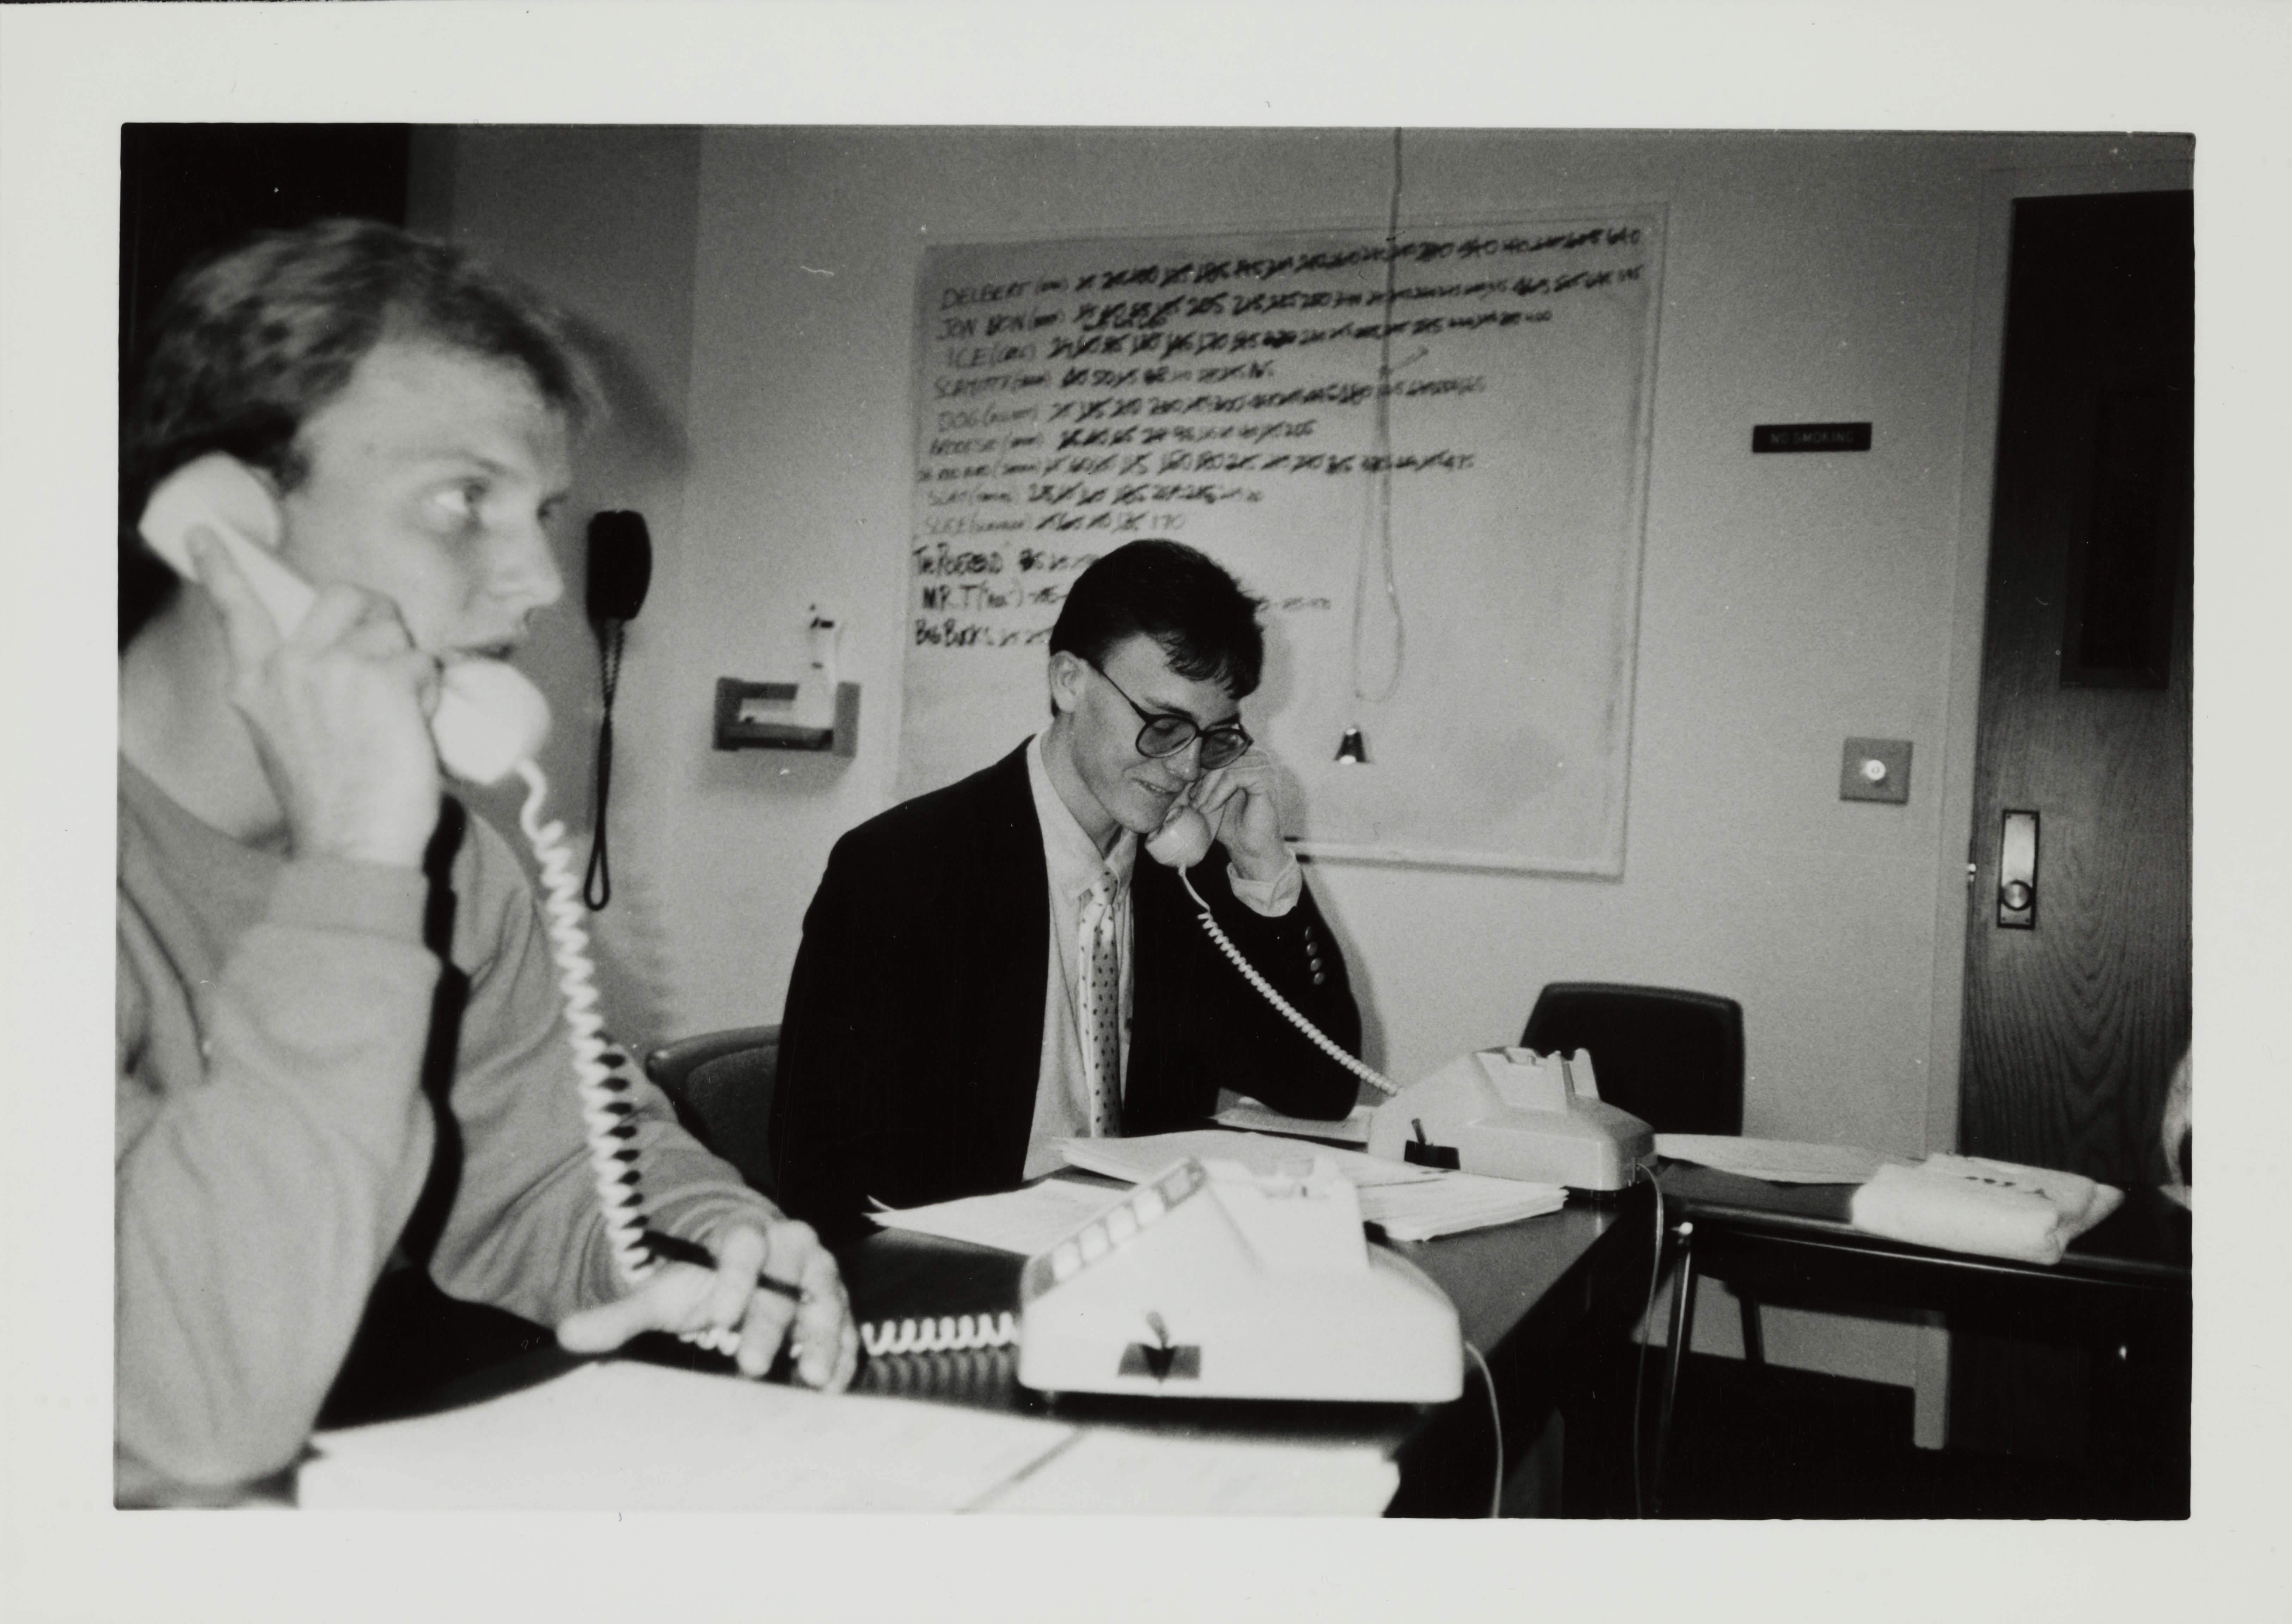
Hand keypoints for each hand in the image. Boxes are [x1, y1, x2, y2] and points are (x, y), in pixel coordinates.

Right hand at [194, 532, 441, 868]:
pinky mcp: (385, 677)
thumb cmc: (333, 800)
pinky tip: (417, 725)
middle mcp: (289, 665)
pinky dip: (432, 689)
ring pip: (393, 630)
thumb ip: (303, 693)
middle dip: (377, 613)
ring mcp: (336, 667)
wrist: (352, 842)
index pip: (236, 611)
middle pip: (343, 595)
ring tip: (400, 714)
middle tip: (389, 652)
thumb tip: (351, 663)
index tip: (207, 535)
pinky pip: (424, 661)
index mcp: (254, 684)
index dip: (222, 569)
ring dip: (410, 664)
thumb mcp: (292, 736)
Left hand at [555, 1216, 858, 1391]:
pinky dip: (845, 1353)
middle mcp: (791, 1248)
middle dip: (771, 1321)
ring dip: (824, 1337)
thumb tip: (565, 1332)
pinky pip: (848, 1326)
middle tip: (751, 1363)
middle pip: (788, 1277)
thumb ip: (620, 1313)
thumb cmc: (705, 1283)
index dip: (734, 1277)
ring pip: (828, 1299)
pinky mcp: (836, 1307)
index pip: (744, 1245)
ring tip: (814, 1377)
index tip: (717, 1316)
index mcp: (746, 1234)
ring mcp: (819, 1278)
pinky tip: (834, 1384)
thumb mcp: (664, 1294)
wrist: (752, 1272)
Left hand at [1191, 748, 1292, 882]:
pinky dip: (1217, 792)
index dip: (1198, 764)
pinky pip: (1234, 775)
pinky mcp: (1265, 778)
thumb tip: (1170, 768)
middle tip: (1192, 800)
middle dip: (1200, 777)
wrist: (1249, 848)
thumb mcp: (1208, 796)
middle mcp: (1257, 755)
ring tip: (1200, 806)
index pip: (1216, 746)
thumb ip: (1197, 779)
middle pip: (1219, 753)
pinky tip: (1211, 807)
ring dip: (1206, 787)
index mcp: (1245, 755)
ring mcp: (1264, 765)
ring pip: (1224, 764)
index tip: (1187, 787)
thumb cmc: (1231, 823)